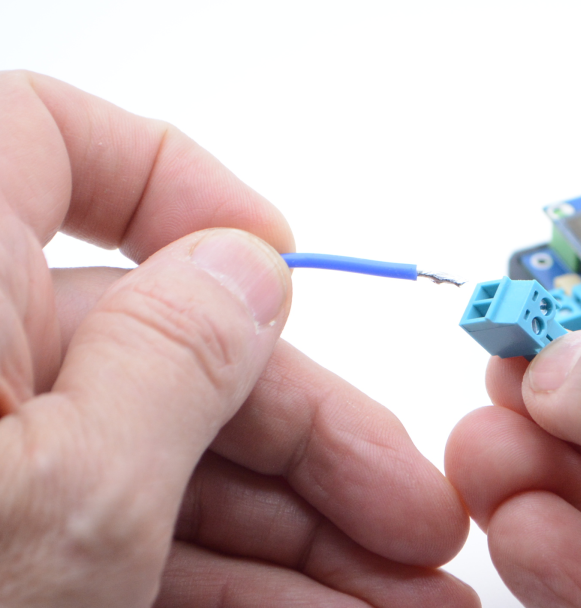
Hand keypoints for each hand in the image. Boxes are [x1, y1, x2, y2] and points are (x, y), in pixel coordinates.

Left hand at [0, 71, 473, 606]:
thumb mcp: (63, 499)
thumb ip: (171, 358)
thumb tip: (246, 265)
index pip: (49, 140)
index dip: (177, 180)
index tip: (276, 258)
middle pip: (165, 351)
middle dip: (313, 441)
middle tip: (417, 519)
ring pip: (164, 464)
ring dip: (298, 538)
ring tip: (408, 598)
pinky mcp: (1, 551)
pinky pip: (130, 542)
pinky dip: (232, 585)